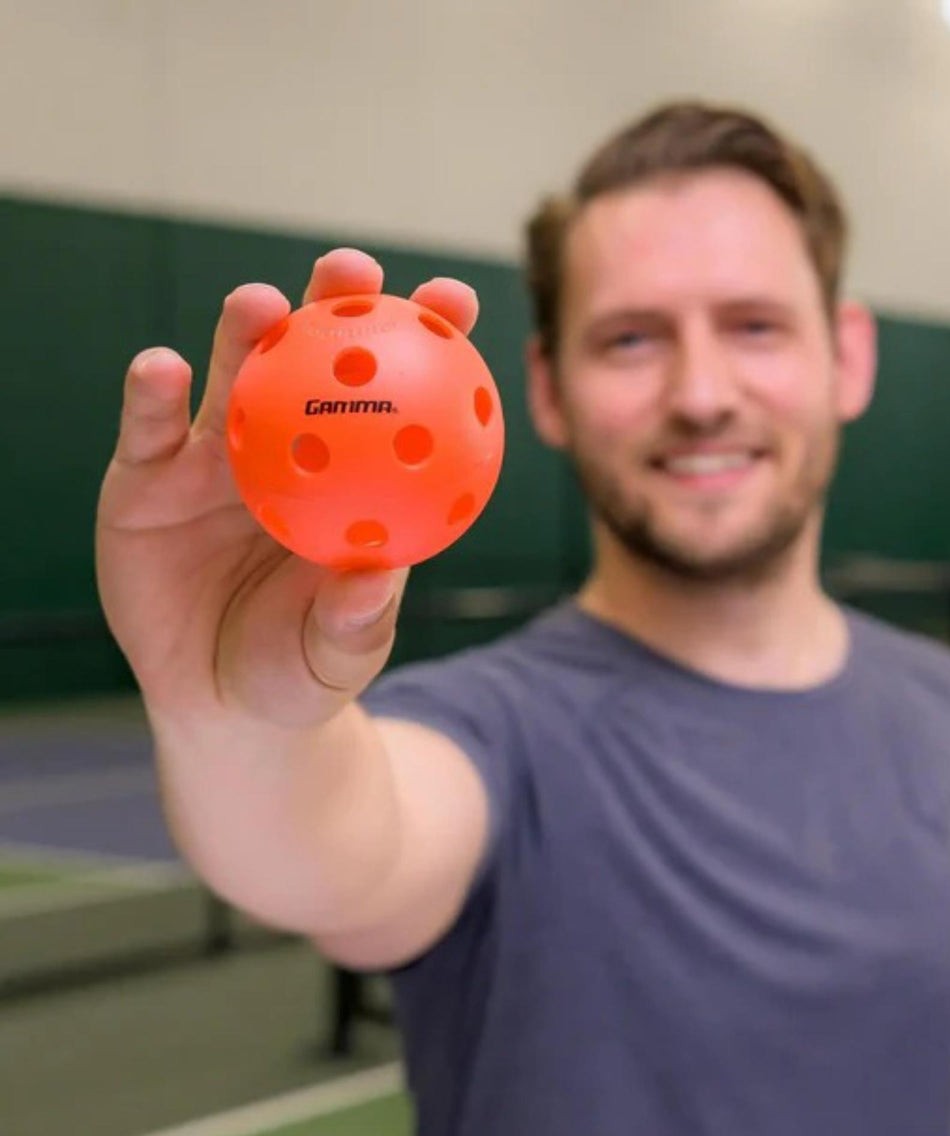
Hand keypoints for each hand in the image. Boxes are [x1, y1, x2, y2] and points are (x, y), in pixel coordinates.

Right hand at [96, 249, 478, 728]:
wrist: (217, 702)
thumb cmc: (298, 669)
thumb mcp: (337, 654)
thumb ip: (358, 620)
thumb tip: (381, 579)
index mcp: (351, 472)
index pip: (396, 396)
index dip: (426, 338)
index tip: (455, 301)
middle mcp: (288, 444)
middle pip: (314, 358)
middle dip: (334, 301)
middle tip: (352, 272)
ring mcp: (216, 454)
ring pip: (232, 375)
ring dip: (244, 331)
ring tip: (259, 305)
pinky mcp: (147, 476)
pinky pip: (149, 428)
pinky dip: (151, 394)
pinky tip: (159, 369)